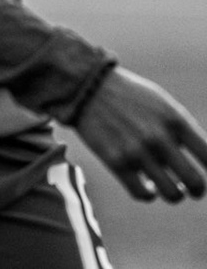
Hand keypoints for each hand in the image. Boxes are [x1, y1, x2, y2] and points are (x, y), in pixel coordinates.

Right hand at [70, 67, 206, 202]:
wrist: (87, 88)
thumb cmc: (130, 97)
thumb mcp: (163, 106)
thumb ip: (182, 132)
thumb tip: (200, 163)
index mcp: (176, 121)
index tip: (205, 173)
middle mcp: (159, 138)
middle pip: (195, 182)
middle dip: (197, 190)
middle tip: (192, 189)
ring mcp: (137, 152)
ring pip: (172, 194)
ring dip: (174, 194)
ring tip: (169, 187)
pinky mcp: (116, 162)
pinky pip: (143, 194)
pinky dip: (149, 194)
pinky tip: (148, 186)